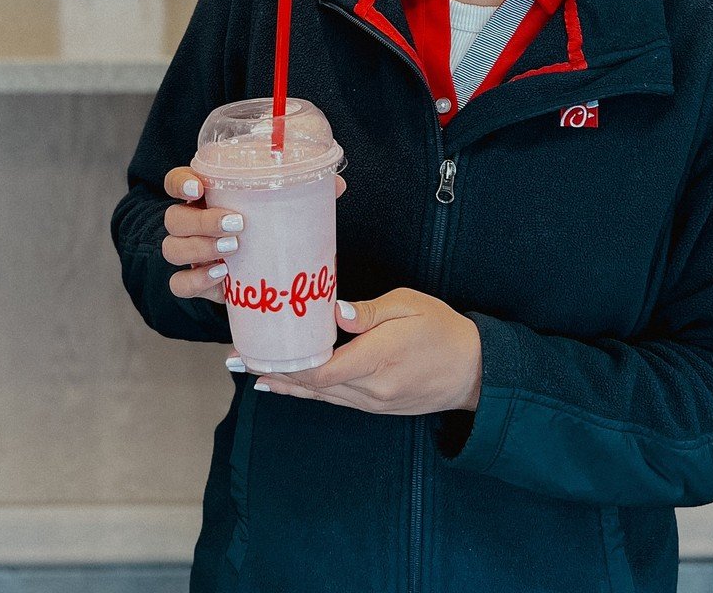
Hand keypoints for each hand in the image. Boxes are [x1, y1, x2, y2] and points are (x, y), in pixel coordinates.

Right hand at [160, 165, 346, 304]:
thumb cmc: (266, 223)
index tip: (200, 188)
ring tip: (234, 249)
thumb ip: (302, 189)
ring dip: (200, 249)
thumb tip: (336, 184)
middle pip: (173, 218)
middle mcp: (190, 221)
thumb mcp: (281, 202)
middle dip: (201, 221)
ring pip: (172, 249)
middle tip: (237, 224)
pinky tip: (221, 276)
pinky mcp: (196, 281)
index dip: (181, 183)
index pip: (176, 182)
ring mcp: (189, 253)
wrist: (262, 267)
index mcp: (204, 195)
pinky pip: (180, 283)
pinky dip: (196, 280)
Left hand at [236, 287, 481, 414]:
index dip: (284, 366)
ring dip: (285, 383)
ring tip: (249, 371)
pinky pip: (335, 400)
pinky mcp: (376, 406)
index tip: (255, 352)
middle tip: (236, 358)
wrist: (475, 371)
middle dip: (273, 371)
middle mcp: (370, 389)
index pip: (321, 371)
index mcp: (377, 361)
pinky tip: (286, 386)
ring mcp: (373, 402)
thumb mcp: (407, 306)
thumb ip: (367, 313)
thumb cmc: (442, 329)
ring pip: (320, 396)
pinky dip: (308, 392)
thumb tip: (333, 311)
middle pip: (313, 386)